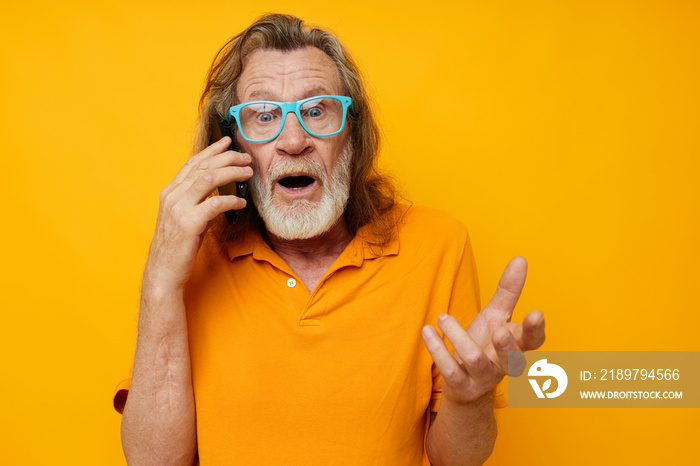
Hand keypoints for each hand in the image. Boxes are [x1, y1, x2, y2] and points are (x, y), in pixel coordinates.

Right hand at [142, 136, 252, 292]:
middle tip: (246, 158)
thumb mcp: (187, 221)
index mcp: (170, 193)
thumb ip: (200, 207)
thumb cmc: (177, 248)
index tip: (227, 142)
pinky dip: (230, 199)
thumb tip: (220, 201)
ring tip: (248, 173)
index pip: (192, 163)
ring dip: (231, 172)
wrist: (163, 272)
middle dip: (227, 158)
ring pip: (208, 179)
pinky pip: (214, 204)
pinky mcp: (188, 224)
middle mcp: (172, 196)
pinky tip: (241, 201)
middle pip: (203, 167)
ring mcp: (178, 209)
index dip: (211, 151)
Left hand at [422, 257, 545, 404]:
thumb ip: (508, 291)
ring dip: (459, 338)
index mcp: (516, 346)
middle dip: (506, 346)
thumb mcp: (497, 316)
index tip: (537, 313)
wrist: (466, 383)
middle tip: (499, 331)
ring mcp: (482, 377)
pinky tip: (428, 331)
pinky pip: (450, 370)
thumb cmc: (485, 344)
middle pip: (511, 359)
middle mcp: (503, 364)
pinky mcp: (461, 385)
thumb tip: (521, 259)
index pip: (533, 341)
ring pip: (475, 360)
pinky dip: (437, 350)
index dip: (536, 330)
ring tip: (443, 317)